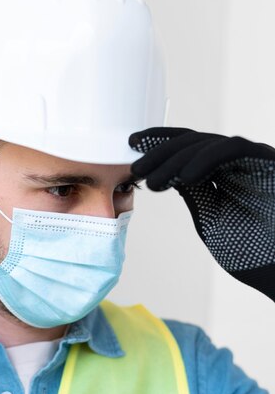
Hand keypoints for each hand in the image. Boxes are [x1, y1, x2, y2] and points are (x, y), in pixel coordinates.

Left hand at [129, 127, 274, 300]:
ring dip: (176, 159)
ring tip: (154, 181)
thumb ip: (194, 192)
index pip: (187, 149)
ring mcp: (253, 159)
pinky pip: (233, 149)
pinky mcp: (268, 161)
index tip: (132, 147)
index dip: (159, 144)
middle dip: (160, 152)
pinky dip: (206, 159)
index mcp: (223, 173)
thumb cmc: (250, 251)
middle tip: (136, 168)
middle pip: (193, 142)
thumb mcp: (211, 217)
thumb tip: (169, 174)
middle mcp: (238, 162)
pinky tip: (185, 177)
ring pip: (208, 143)